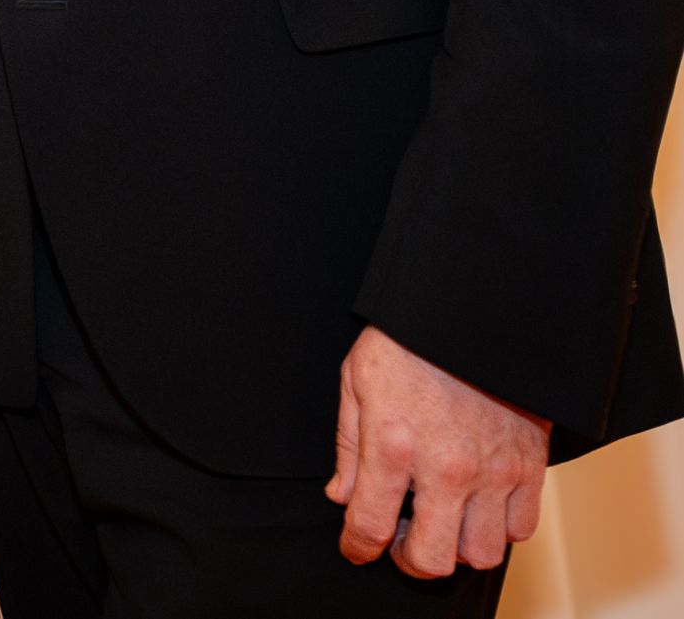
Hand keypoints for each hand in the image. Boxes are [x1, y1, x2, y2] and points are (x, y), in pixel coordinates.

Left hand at [328, 325, 550, 577]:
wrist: (473, 312)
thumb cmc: (409, 341)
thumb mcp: (357, 382)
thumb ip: (348, 446)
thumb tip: (341, 496)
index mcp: (393, 447)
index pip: (370, 526)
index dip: (358, 547)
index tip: (357, 548)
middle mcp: (446, 469)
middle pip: (433, 560)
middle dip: (411, 560)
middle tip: (404, 541)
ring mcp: (493, 472)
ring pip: (482, 553)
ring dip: (459, 547)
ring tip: (445, 522)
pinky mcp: (530, 466)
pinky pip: (522, 528)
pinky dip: (500, 528)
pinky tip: (480, 506)